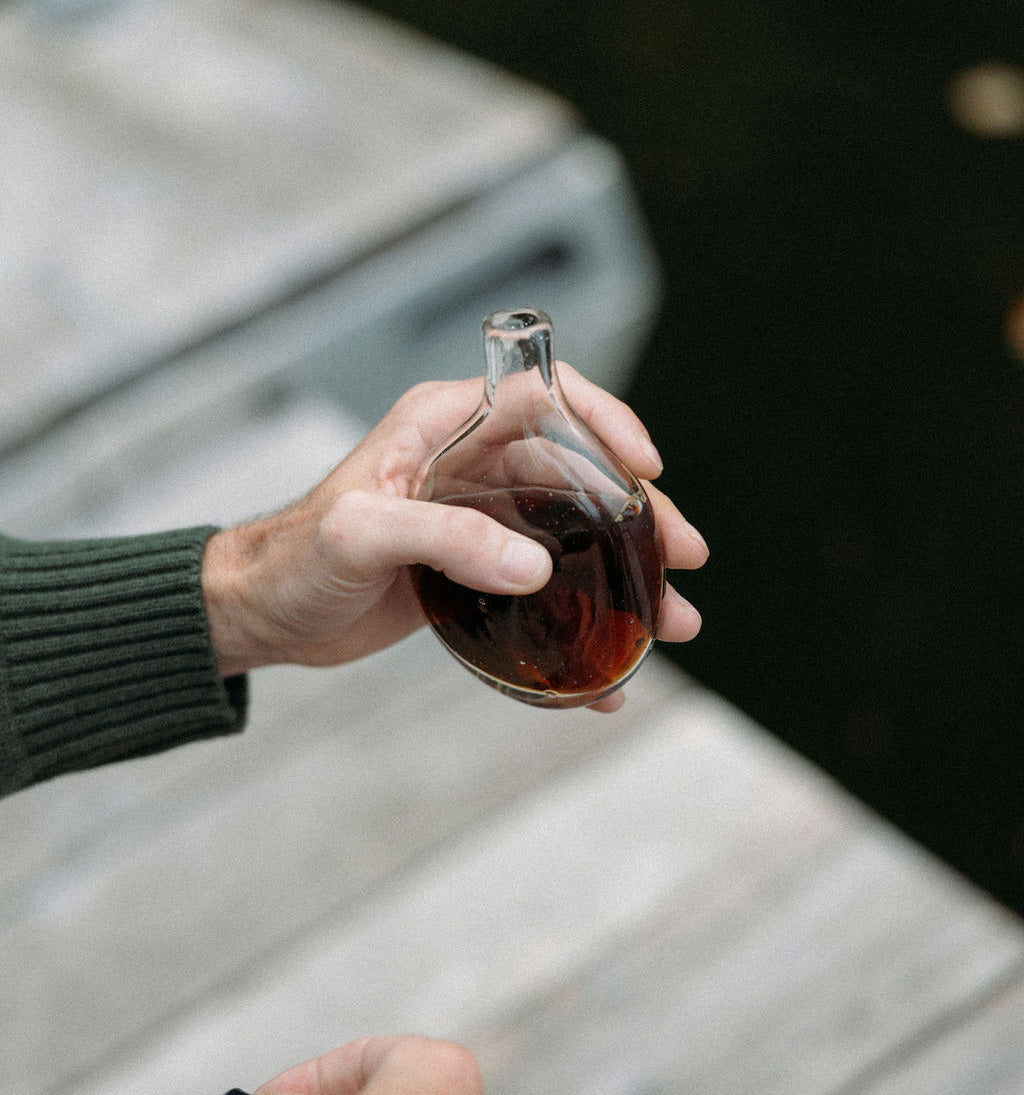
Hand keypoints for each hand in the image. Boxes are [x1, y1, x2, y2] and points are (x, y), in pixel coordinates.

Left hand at [202, 366, 707, 709]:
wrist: (261, 615)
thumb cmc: (292, 560)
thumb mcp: (361, 537)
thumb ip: (446, 539)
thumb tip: (536, 568)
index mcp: (442, 425)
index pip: (545, 399)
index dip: (606, 423)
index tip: (647, 468)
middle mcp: (467, 464)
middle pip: (579, 474)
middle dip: (638, 517)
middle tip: (685, 558)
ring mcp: (474, 519)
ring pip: (572, 535)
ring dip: (623, 576)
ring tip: (671, 622)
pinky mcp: (472, 571)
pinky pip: (543, 586)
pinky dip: (578, 621)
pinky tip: (604, 670)